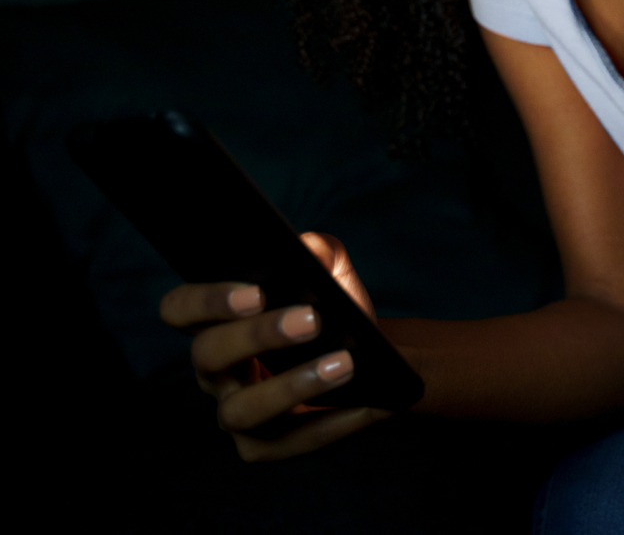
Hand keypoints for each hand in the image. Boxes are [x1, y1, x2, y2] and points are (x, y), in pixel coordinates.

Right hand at [158, 232, 391, 460]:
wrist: (369, 357)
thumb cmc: (335, 309)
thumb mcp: (332, 273)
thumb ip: (319, 251)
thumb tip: (309, 250)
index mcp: (216, 322)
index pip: (180, 309)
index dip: (206, 300)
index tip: (257, 291)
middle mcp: (215, 370)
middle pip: (208, 355)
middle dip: (257, 336)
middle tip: (313, 319)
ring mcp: (235, 411)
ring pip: (241, 410)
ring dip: (293, 386)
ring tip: (345, 363)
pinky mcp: (264, 446)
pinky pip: (290, 442)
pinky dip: (333, 423)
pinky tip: (370, 403)